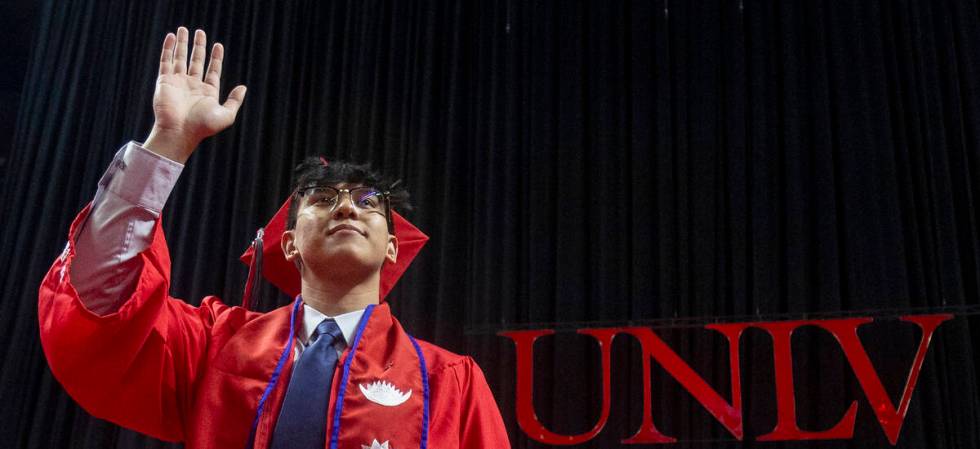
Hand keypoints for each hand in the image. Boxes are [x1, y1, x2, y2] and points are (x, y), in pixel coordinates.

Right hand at [144, 27, 246, 162]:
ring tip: (184, 29)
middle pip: (196, 61)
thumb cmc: (202, 127)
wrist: (179, 132)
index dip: (215, 58)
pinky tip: (171, 37)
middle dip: (198, 47)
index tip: (218, 45)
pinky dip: (168, 48)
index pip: (212, 71)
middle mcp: (192, 85)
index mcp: (207, 92)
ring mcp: (178, 82)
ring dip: (182, 44)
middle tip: (200, 32)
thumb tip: (243, 87)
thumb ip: (235, 101)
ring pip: (180, 58)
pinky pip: (166, 61)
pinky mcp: (164, 81)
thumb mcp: (226, 115)